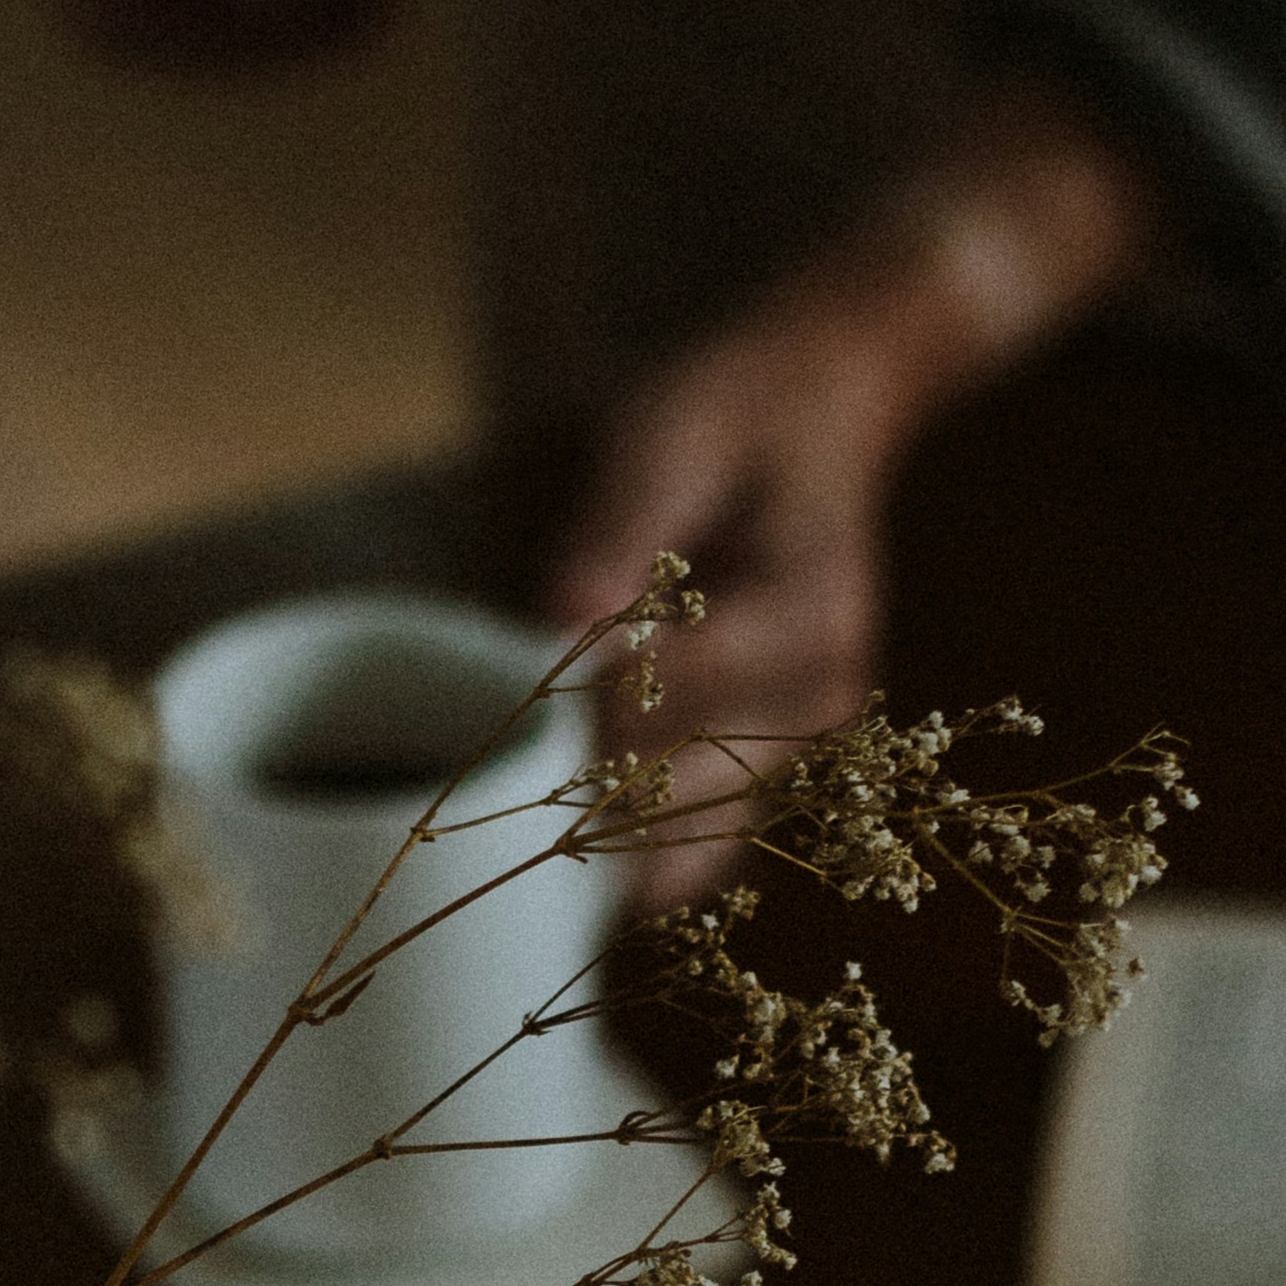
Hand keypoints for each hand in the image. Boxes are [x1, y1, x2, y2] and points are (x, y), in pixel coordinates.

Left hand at [545, 96, 1164, 899]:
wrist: (818, 417)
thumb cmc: (733, 417)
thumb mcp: (669, 438)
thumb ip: (619, 530)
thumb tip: (564, 623)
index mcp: (808, 612)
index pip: (679, 690)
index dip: (577, 710)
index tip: (492, 717)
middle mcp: (819, 698)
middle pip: (682, 790)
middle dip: (575, 803)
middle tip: (466, 815)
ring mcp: (801, 745)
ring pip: (689, 846)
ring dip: (595, 856)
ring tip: (495, 860)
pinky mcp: (770, 770)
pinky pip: (697, 850)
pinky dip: (628, 868)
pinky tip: (552, 868)